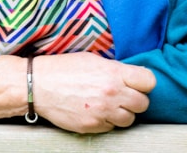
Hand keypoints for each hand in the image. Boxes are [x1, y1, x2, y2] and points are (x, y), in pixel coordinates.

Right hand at [32, 53, 155, 133]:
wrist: (37, 85)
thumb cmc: (63, 69)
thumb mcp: (91, 59)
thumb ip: (114, 68)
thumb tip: (130, 76)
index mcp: (113, 73)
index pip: (149, 81)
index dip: (143, 82)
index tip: (135, 82)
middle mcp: (111, 93)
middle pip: (143, 103)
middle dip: (134, 99)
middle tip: (121, 95)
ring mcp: (103, 112)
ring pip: (130, 119)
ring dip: (122, 113)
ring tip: (107, 104)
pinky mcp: (94, 126)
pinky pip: (112, 127)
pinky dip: (106, 121)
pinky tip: (94, 110)